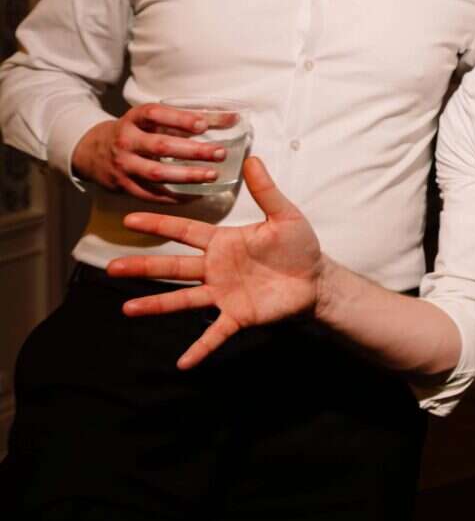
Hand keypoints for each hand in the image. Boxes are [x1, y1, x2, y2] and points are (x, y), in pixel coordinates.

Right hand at [71, 104, 228, 202]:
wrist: (92, 152)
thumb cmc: (135, 132)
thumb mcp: (153, 120)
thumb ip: (189, 119)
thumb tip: (234, 118)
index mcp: (133, 119)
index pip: (155, 114)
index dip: (179, 119)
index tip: (203, 124)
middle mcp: (125, 141)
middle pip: (160, 146)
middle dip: (192, 150)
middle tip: (220, 153)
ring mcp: (123, 165)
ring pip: (156, 173)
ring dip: (187, 176)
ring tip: (212, 175)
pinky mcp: (124, 186)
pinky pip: (151, 194)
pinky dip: (174, 197)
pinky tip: (196, 195)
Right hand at [108, 158, 323, 368]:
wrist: (317, 279)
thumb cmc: (299, 246)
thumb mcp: (284, 215)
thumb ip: (266, 190)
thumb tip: (253, 157)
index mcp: (223, 243)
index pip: (184, 232)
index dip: (158, 226)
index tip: (129, 220)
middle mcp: (216, 269)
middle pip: (173, 267)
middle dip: (143, 267)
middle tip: (111, 266)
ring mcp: (224, 294)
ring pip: (184, 299)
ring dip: (156, 305)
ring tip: (127, 309)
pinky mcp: (238, 316)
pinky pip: (215, 334)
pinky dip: (200, 348)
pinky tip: (183, 363)